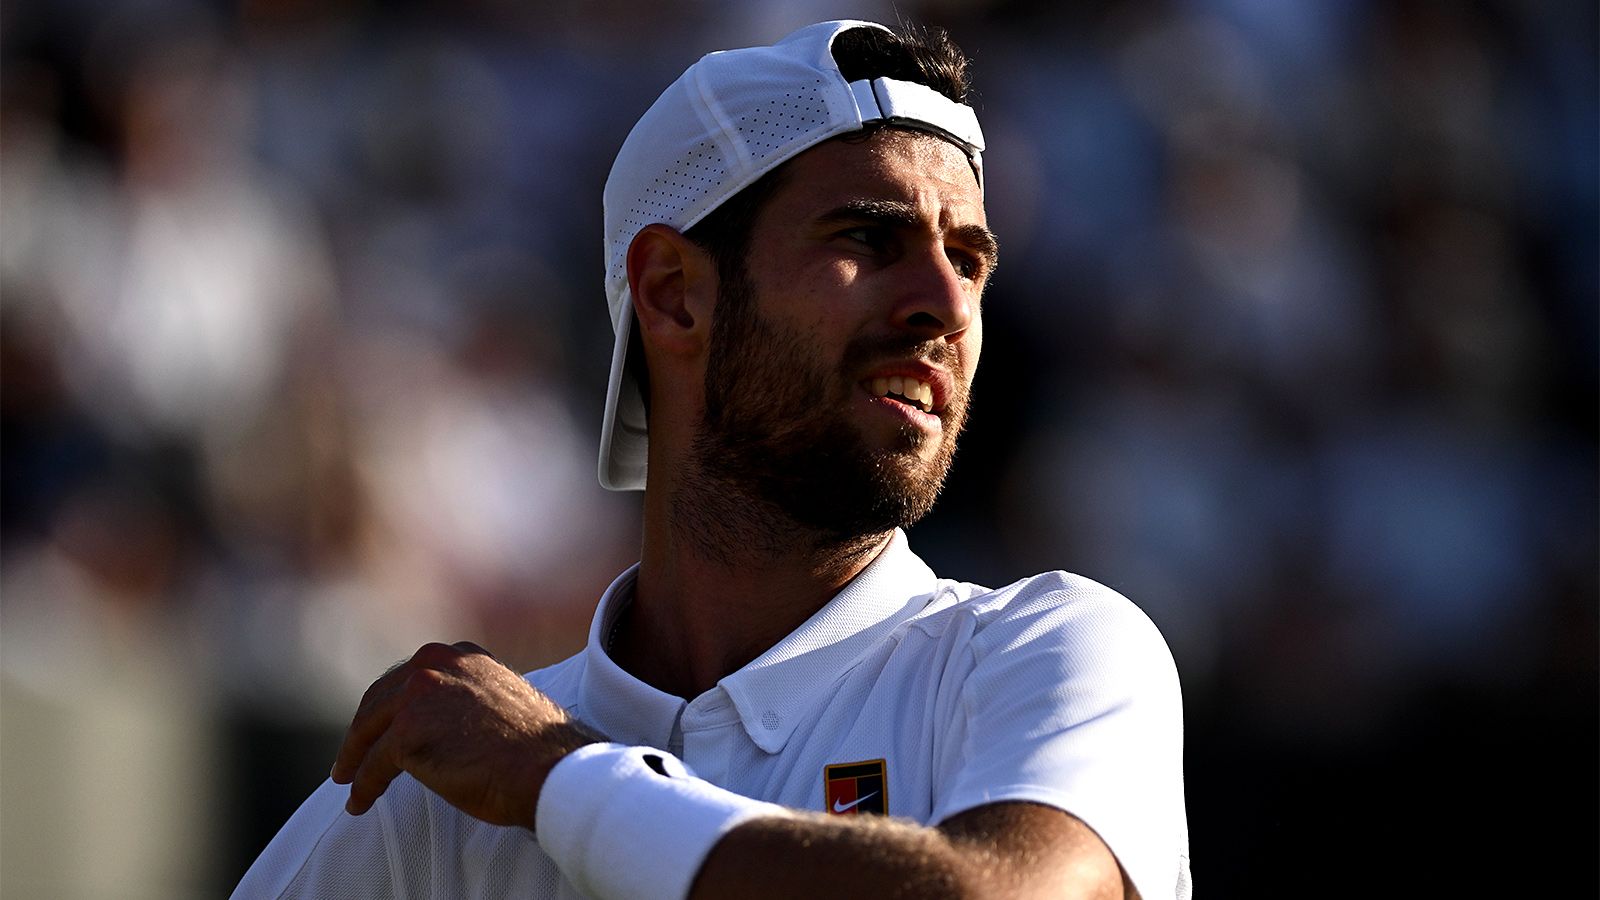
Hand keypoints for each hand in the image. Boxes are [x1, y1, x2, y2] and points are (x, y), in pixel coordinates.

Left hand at [330, 641, 597, 829]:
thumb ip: (466, 699)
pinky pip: (373, 765)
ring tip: (347, 781)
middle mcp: (435, 664)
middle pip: (380, 699)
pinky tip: (360, 802)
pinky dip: (363, 786)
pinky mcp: (407, 733)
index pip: (409, 677)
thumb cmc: (534, 748)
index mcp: (460, 655)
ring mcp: (418, 695)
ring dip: (355, 759)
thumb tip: (442, 723)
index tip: (379, 726)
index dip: (389, 705)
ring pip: (369, 731)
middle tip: (350, 757)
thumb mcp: (498, 701)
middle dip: (363, 730)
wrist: (549, 766)